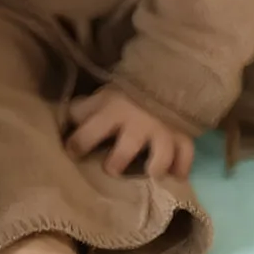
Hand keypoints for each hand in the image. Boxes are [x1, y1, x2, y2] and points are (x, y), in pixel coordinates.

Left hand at [66, 86, 194, 178]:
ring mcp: (162, 130)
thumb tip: (66, 121)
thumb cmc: (127, 92)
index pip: (88, 132)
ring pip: (160, 156)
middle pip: (125, 149)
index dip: (77, 145)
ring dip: (155, 168)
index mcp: (112, 111)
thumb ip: (85, 109)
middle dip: (116, 164)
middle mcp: (137, 123)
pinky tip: (175, 176)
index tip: (72, 154)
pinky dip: (182, 168)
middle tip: (112, 170)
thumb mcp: (102, 96)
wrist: (165, 76)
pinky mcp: (183, 135)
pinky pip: (186, 155)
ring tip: (150, 174)